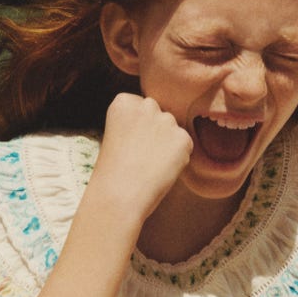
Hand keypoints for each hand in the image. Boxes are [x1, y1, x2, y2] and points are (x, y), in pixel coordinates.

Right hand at [93, 93, 192, 219]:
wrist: (119, 195)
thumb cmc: (112, 172)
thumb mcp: (115, 135)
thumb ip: (135, 123)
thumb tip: (161, 127)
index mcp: (123, 101)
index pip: (139, 106)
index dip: (136, 128)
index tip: (128, 143)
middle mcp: (147, 105)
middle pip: (158, 114)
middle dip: (154, 130)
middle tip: (141, 155)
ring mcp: (167, 120)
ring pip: (172, 130)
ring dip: (167, 144)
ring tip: (150, 166)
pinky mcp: (183, 138)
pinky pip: (185, 145)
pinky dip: (178, 158)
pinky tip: (161, 170)